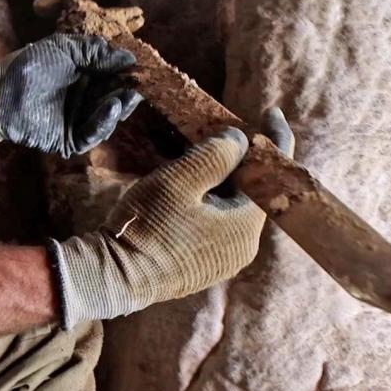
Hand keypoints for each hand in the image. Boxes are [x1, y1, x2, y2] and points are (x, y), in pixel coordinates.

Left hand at [0, 34, 142, 156]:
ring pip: (108, 118)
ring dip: (119, 107)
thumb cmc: (29, 66)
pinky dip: (104, 122)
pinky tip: (111, 108)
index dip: (128, 74)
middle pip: (115, 98)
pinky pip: (92, 134)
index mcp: (85, 78)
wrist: (0, 93)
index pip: (114, 77)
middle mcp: (85, 100)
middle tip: (139, 85)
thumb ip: (96, 51)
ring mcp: (78, 121)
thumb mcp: (65, 49)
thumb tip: (130, 58)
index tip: (142, 69)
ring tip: (125, 95)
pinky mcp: (70, 141)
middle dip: (128, 92)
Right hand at [49, 107, 294, 328]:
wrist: (114, 277)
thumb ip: (215, 155)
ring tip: (201, 155)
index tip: (271, 113)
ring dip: (222, 181)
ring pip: (233, 208)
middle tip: (223, 131)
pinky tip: (191, 187)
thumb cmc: (147, 227)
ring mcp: (224, 260)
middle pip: (252, 192)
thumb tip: (238, 140)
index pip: (272, 175)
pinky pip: (218, 224)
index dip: (275, 140)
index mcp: (246, 226)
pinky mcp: (205, 266)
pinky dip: (211, 201)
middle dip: (241, 161)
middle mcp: (244, 246)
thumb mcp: (180, 180)